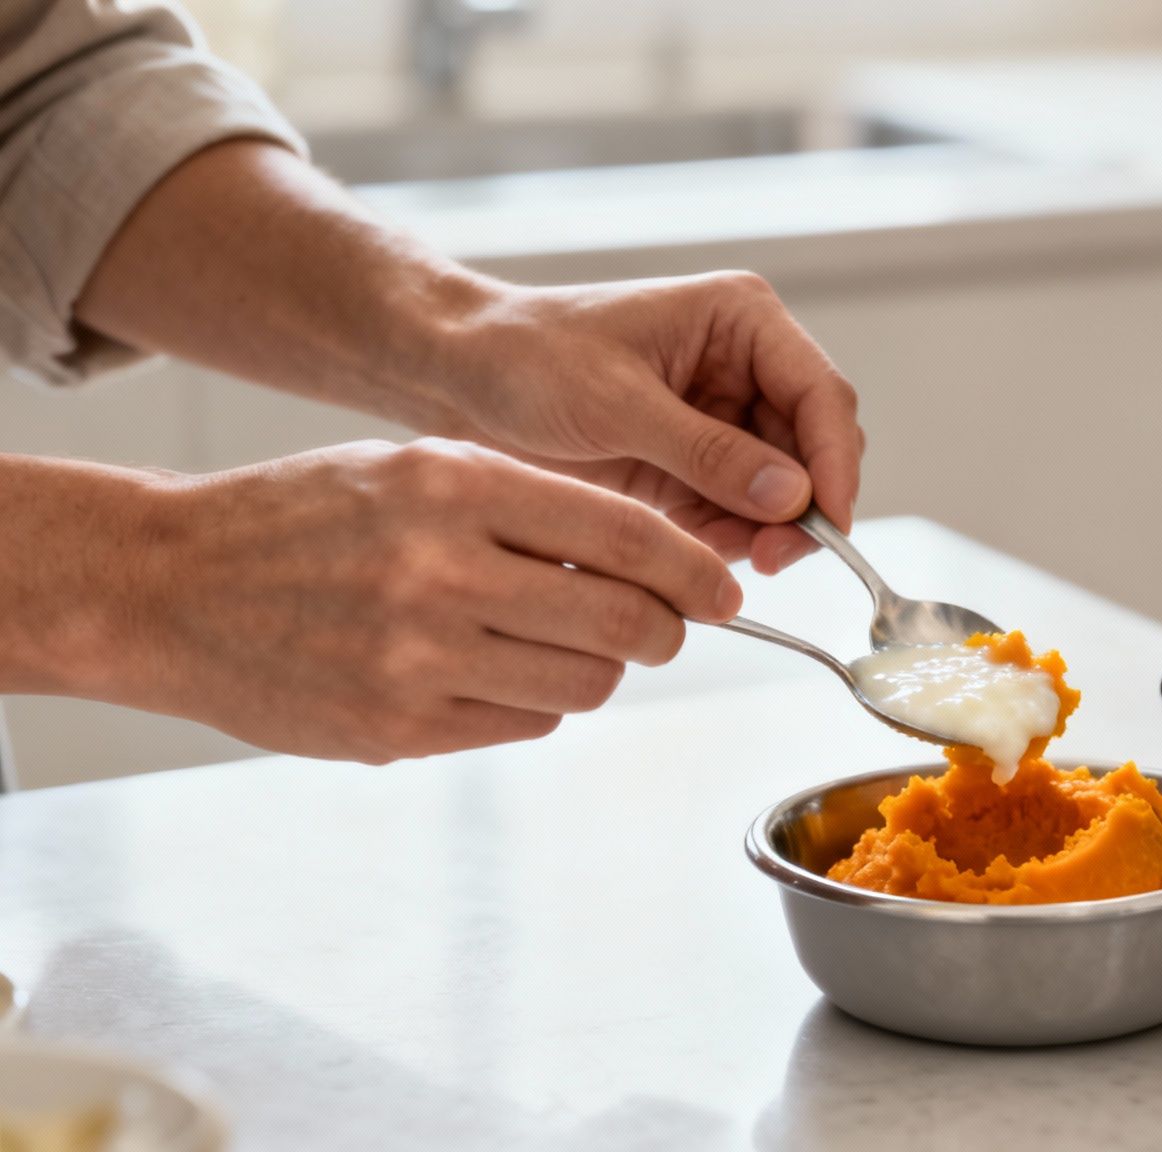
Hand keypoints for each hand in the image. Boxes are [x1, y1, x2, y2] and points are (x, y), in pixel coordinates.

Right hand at [122, 438, 739, 762]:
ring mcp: (416, 659)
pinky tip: (491, 672)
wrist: (165, 584)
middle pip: (622, 625)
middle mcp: (440, 571)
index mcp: (453, 486)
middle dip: (663, 631)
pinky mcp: (396, 729)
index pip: (625, 534)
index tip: (723, 588)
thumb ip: (526, 504)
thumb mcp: (415, 469)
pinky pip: (521, 725)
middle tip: (660, 627)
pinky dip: (530, 704)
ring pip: (582, 687)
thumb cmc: (302, 517)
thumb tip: (650, 556)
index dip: (695, 569)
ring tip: (561, 644)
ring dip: (596, 671)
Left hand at [436, 271, 863, 574]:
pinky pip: (741, 510)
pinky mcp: (698, 462)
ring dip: (765, 530)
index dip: (835, 463)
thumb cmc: (528, 359)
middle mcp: (746, 365)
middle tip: (774, 559)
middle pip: (815, 447)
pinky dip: (730, 538)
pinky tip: (695, 551)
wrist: (461, 378)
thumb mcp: (618, 405)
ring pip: (784, 488)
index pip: (822, 394)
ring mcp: (725, 416)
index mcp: (741, 320)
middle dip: (801, 507)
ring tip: (716, 556)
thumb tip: (793, 496)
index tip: (826, 524)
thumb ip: (709, 453)